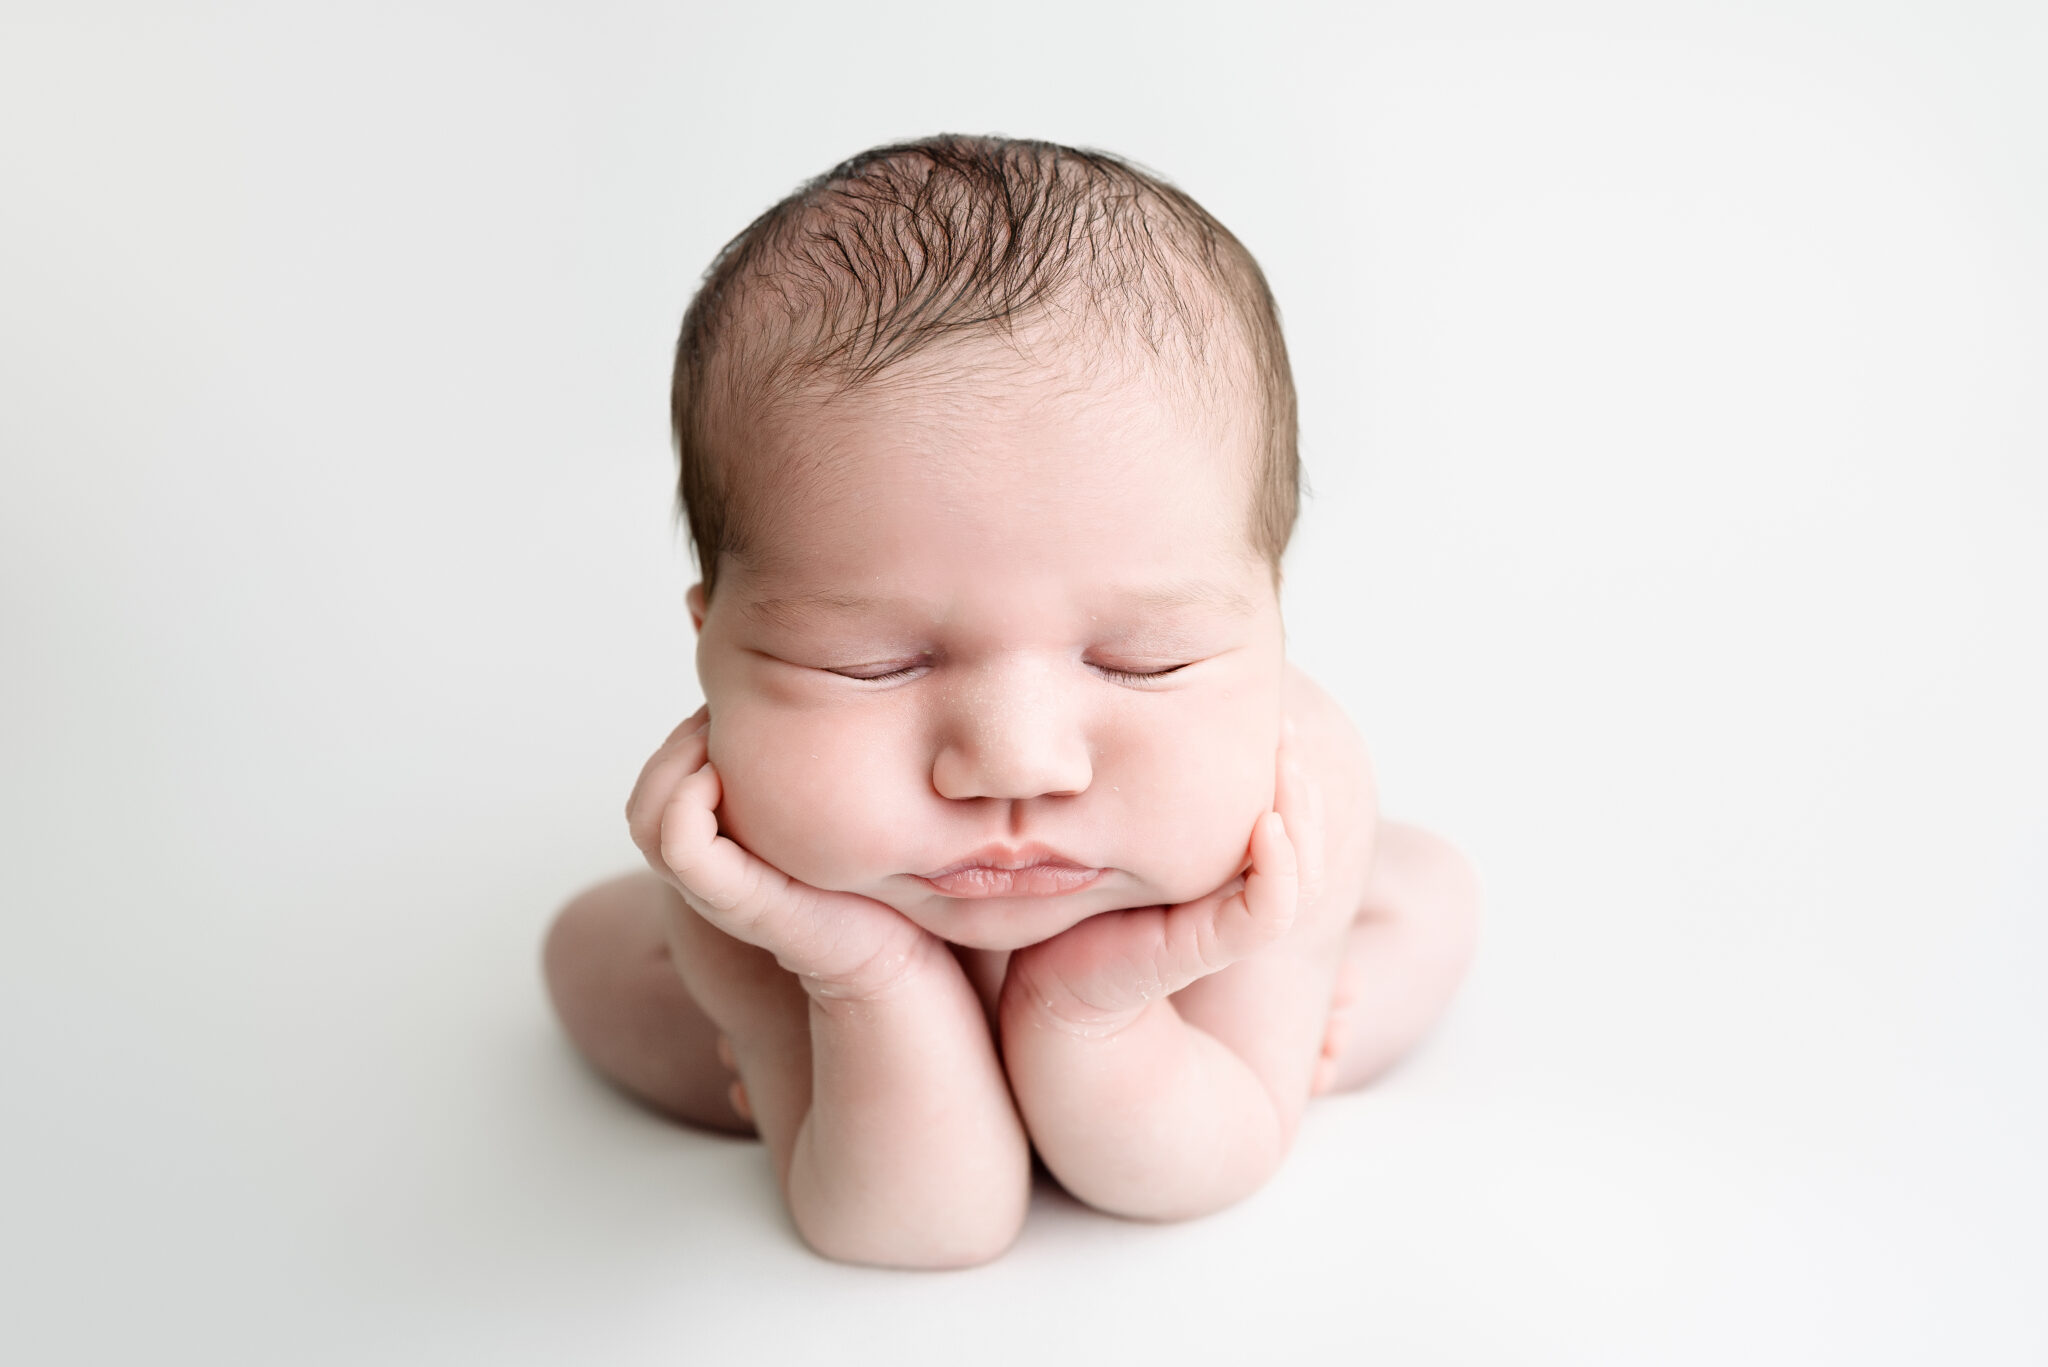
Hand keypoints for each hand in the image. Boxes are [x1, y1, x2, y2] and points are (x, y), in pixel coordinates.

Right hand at [626, 705, 944, 1000]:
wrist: (900, 954)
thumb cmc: (874, 880)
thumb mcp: (830, 809)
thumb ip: (805, 770)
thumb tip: (813, 698)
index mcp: (722, 847)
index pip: (661, 781)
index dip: (687, 734)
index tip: (739, 707)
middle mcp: (709, 869)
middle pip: (645, 797)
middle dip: (678, 742)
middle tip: (727, 717)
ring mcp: (715, 888)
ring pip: (646, 817)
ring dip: (674, 763)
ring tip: (720, 742)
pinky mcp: (737, 903)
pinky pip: (677, 845)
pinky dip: (685, 800)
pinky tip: (725, 779)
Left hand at [1005, 719, 1323, 1034]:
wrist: (1042, 976)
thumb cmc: (1071, 898)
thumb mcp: (1110, 828)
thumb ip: (1134, 789)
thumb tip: (1141, 705)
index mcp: (1221, 870)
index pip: (1283, 818)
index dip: (1288, 770)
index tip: (1274, 714)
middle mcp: (1232, 896)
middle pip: (1302, 840)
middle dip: (1301, 781)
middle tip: (1289, 723)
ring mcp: (1224, 925)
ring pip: (1298, 873)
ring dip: (1302, 815)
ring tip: (1290, 760)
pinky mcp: (1204, 951)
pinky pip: (1266, 914)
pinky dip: (1279, 872)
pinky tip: (1269, 826)